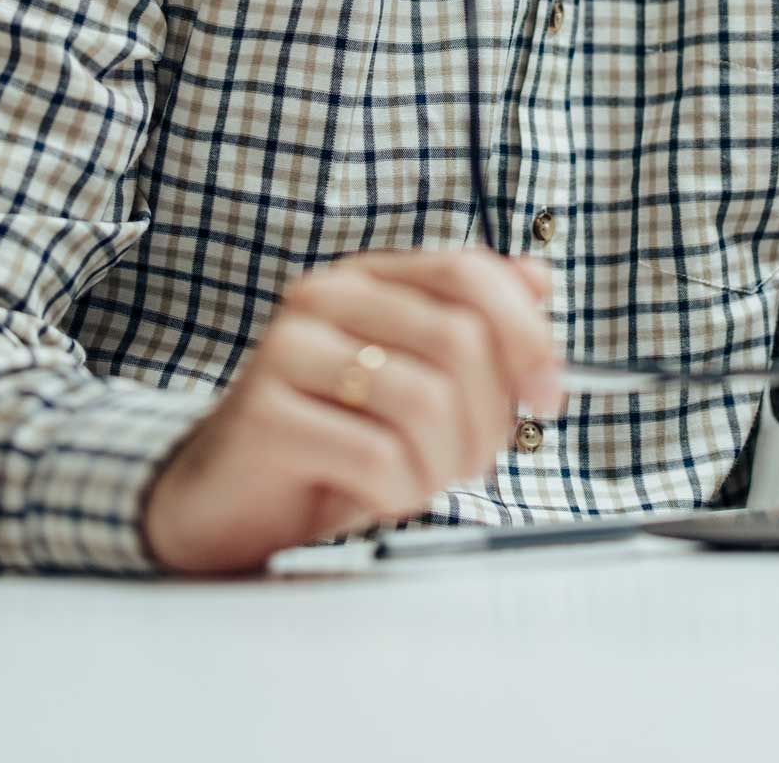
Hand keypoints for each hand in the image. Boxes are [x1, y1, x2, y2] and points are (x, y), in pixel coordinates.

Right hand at [141, 250, 562, 573]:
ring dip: (445, 462)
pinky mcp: (264, 416)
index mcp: (372, 278)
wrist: (229, 505)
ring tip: (423, 481)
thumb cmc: (335, 442)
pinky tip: (382, 496)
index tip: (548, 393)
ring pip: (426, 399)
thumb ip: (476, 331)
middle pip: (459, 338)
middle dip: (489, 416)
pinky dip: (401, 490)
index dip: (525, 333)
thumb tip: (538, 279)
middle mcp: (327, 298)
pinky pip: (377, 455)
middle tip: (475, 461)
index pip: (470, 272)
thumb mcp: (418, 380)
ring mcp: (288, 351)